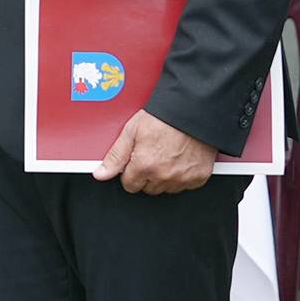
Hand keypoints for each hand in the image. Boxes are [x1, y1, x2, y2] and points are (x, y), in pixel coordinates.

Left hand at [93, 110, 216, 193]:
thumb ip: (116, 156)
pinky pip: (186, 185)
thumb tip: (101, 174)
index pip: (130, 185)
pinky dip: (182, 176)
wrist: (191, 111)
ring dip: (164, 177)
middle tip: (152, 155)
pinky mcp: (198, 177)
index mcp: (145, 166)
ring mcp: (182, 178)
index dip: (130, 172)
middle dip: (147, 176)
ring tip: (166, 155)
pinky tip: (180, 159)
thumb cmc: (163, 118)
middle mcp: (164, 176)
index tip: (135, 162)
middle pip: (148, 188)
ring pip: (166, 189)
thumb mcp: (131, 132)